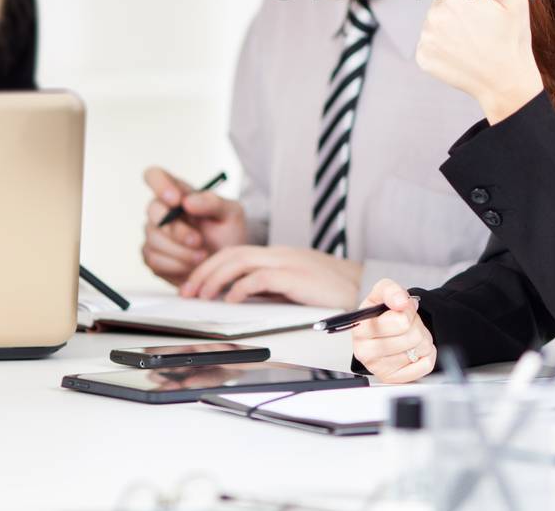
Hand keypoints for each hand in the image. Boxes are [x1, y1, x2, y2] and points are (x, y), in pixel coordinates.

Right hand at [140, 166, 248, 285]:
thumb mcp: (231, 213)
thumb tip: (187, 202)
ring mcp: (155, 235)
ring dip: (180, 251)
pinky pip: (154, 260)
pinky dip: (176, 266)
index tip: (176, 200)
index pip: (154, 175)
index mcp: (179, 192)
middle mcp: (162, 211)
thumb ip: (212, 203)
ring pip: (153, 239)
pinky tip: (192, 267)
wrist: (229, 265)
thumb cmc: (229, 233)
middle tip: (198, 241)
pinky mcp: (153, 257)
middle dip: (177, 230)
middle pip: (153, 211)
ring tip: (203, 256)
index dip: (159, 184)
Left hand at [179, 245, 361, 308]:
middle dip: (204, 271)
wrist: (366, 291)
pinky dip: (240, 288)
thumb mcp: (295, 291)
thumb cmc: (333, 295)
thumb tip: (239, 301)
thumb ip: (270, 291)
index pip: (236, 253)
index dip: (210, 267)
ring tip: (201, 295)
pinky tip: (230, 300)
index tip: (194, 285)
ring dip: (215, 278)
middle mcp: (281, 254)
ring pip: (240, 260)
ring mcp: (288, 262)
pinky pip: (259, 278)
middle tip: (188, 291)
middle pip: (232, 253)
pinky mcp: (295, 276)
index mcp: (280, 256)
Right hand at [351, 278, 435, 383]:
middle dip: (416, 325)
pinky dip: (426, 354)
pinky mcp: (394, 379)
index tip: (401, 309)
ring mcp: (380, 368)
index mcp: (360, 328)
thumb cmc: (382, 314)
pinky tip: (413, 350)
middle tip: (406, 324)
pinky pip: (426, 365)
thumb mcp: (382, 293)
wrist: (384, 331)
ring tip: (409, 335)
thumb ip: (391, 290)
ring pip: (421, 349)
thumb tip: (401, 301)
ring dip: (422, 338)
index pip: (400, 321)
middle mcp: (365, 351)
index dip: (408, 312)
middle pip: (413, 336)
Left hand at [415, 0, 542, 124]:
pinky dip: (441, 51)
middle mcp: (434, 16)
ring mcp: (426, 39)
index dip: (477, 2)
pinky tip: (460, 57)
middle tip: (481, 33)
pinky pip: (429, 46)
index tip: (489, 19)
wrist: (506, 84)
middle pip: (445, 7)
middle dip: (460, 15)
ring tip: (471, 45)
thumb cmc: (514, 39)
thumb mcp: (515, 2)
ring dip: (448, 31)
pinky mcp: (423, 58)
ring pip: (435, 25)